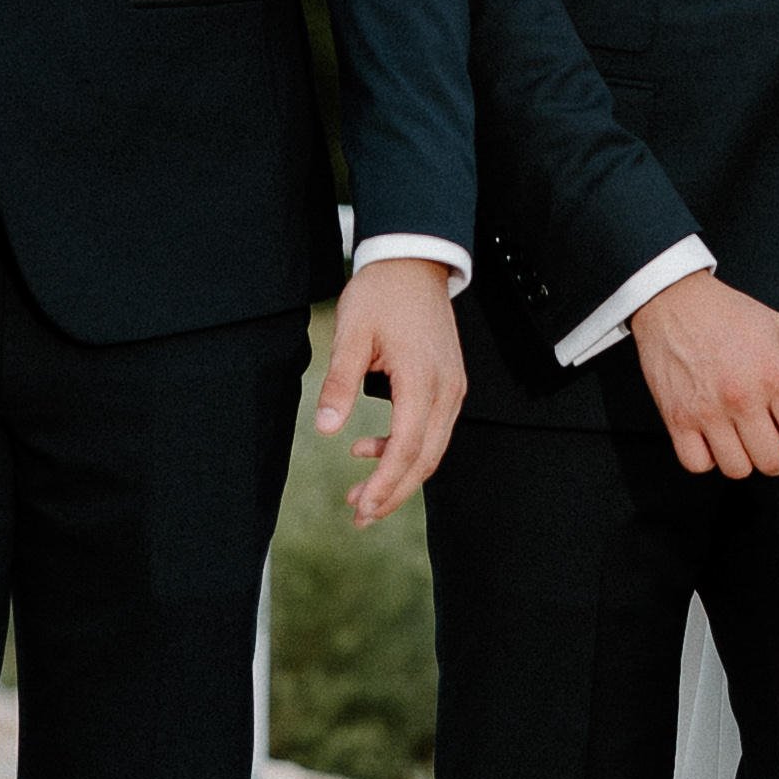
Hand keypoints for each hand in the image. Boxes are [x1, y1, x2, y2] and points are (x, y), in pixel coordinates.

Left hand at [317, 258, 466, 525]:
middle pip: (424, 459)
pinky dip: (406, 451)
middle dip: (392, 493)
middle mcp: (446, 389)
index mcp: (423, 380)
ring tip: (360, 495)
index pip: (406, 448)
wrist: (415, 262)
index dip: (384, 483)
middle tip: (359, 516)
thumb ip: (339, 382)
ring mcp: (452, 387)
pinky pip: (432, 430)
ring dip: (398, 476)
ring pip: (431, 449)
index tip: (360, 507)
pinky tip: (369, 450)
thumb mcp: (352, 333)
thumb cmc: (383, 294)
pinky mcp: (448, 384)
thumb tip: (325, 428)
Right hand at [633, 271, 778, 477]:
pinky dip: (708, 459)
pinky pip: (697, 464)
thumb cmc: (731, 314)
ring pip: (737, 469)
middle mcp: (741, 398)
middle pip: (772, 462)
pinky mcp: (675, 418)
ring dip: (745, 460)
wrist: (673, 300)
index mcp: (773, 376)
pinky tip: (714, 440)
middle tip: (774, 441)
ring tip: (743, 439)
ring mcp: (706, 411)